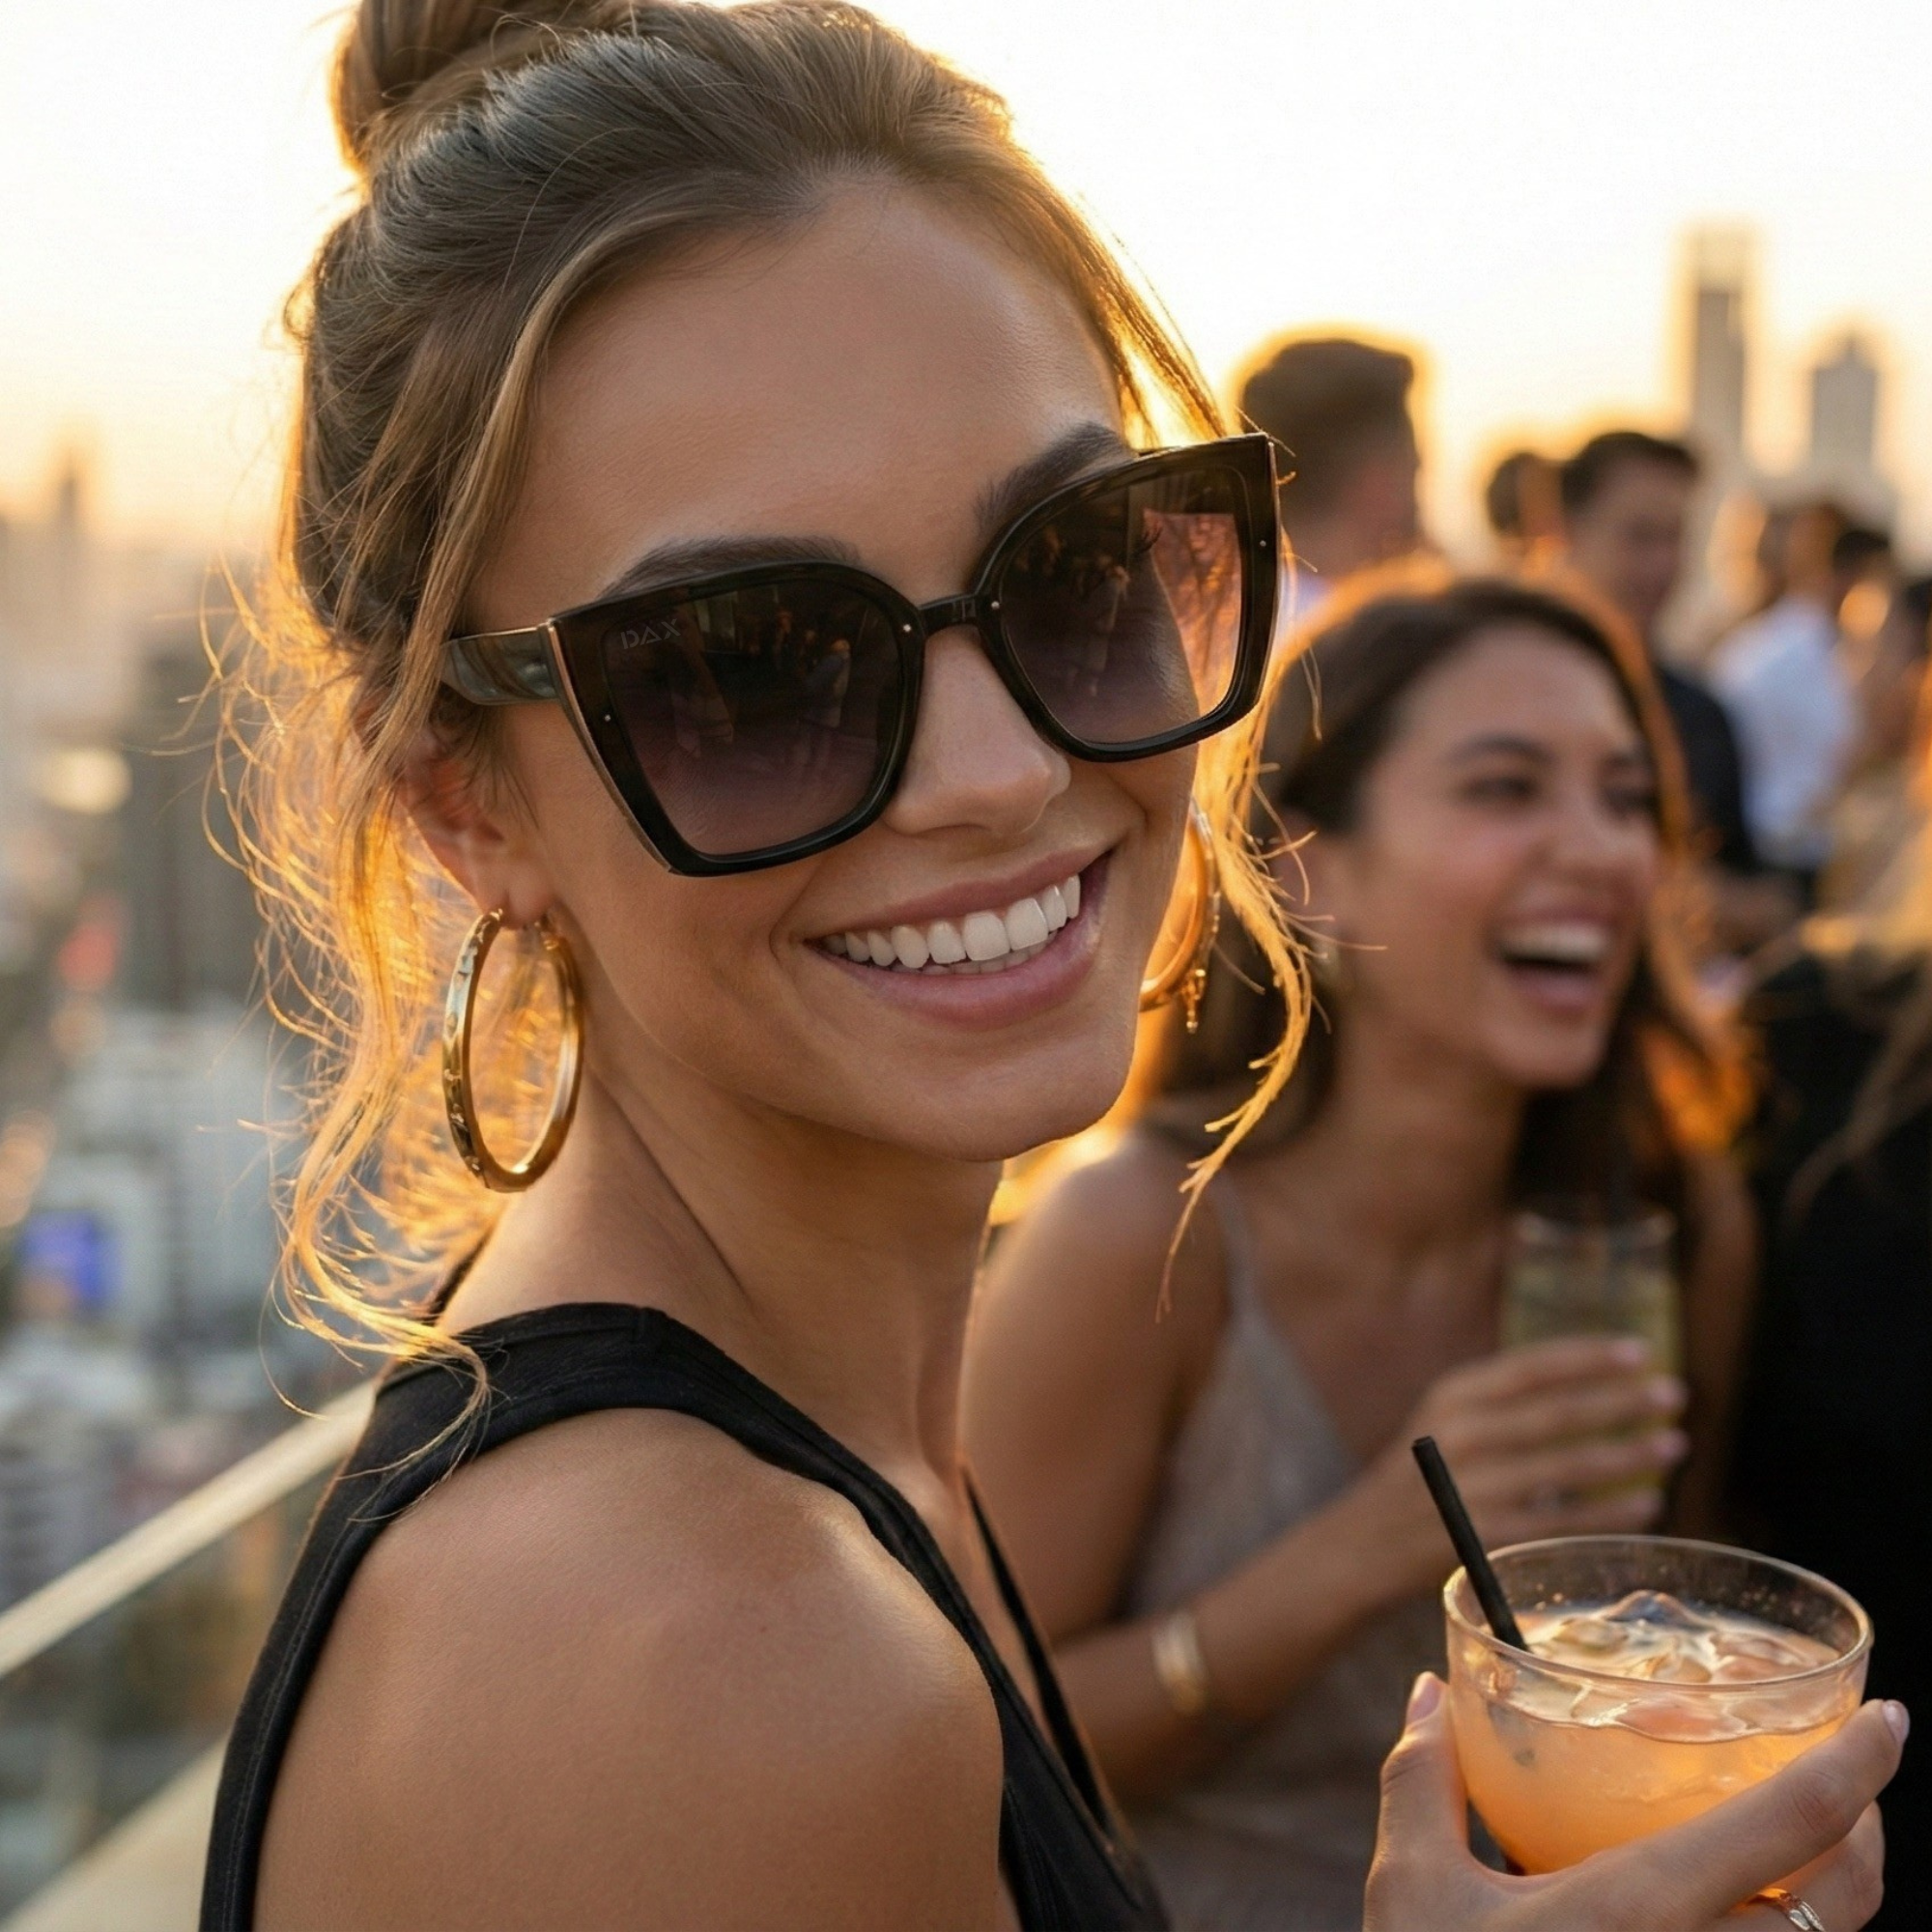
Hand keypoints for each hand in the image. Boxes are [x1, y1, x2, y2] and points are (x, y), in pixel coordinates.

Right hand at [1347, 1337, 1686, 1597]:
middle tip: (1675, 1395)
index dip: (1589, 1356)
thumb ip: (1506, 1402)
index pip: (1531, 1366)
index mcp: (1453, 1394)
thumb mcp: (1449, 1419)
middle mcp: (1460, 1433)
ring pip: (1568, 1465)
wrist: (1365, 1542)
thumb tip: (1597, 1382)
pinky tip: (1648, 1501)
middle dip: (1623, 1401)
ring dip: (1629, 1454)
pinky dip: (1611, 1510)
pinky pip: (1564, 1519)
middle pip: (1558, 1412)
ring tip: (1673, 1444)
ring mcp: (1472, 1486)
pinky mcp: (1486, 1535)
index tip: (1640, 1351)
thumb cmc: (1427, 1474)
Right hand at [1366, 1674, 1902, 1930]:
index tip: (1889, 1721)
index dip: (1854, 1766)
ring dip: (1830, 1897)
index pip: (1789, 1824)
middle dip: (1864, 1830)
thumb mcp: (1415, 1887)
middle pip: (1844, 1900)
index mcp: (1642, 1908)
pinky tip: (1740, 1919)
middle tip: (1848, 1778)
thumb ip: (1424, 1780)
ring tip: (1803, 1846)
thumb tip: (1427, 1691)